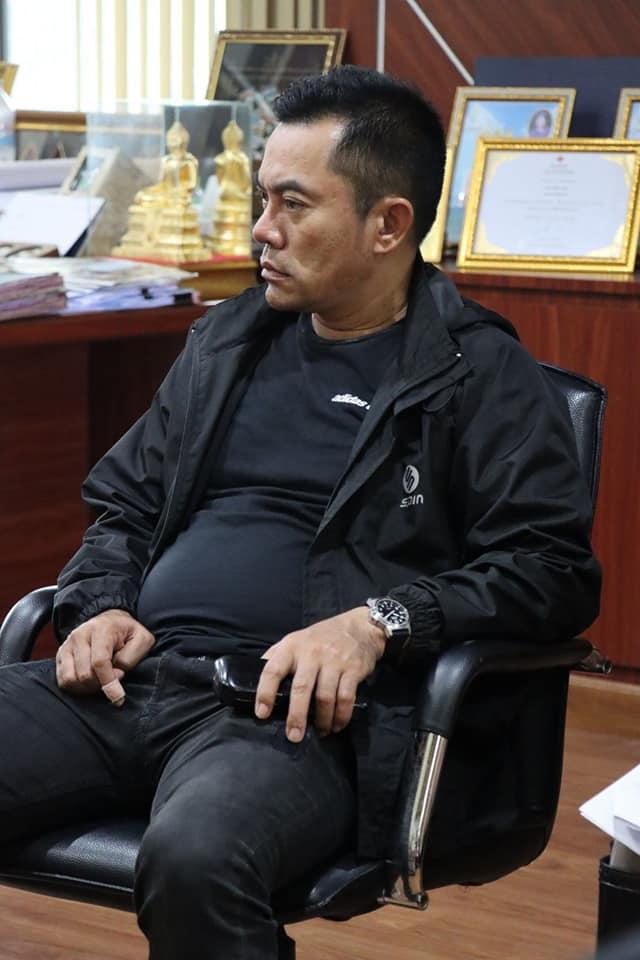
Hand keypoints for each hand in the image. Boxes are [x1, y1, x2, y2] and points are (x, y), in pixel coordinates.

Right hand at [55, 609, 154, 705]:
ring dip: (88, 688)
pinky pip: (63, 681)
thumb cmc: (128, 632)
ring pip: (70, 680)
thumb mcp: (142, 639)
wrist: (110, 620)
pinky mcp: (60, 655)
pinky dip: (77, 687)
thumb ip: (131, 657)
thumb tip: (116, 673)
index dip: (108, 683)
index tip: (118, 698)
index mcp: (101, 629)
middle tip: (115, 677)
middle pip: (84, 674)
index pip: (99, 662)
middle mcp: (80, 636)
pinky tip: (91, 681)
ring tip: (102, 680)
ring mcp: (67, 645)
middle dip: (101, 684)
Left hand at [255, 607, 384, 741]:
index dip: (265, 692)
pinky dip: (341, 716)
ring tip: (320, 732)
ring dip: (322, 720)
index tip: (262, 713)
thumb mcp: (295, 640)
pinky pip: (346, 697)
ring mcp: (334, 661)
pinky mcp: (353, 670)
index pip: (273, 670)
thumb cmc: (321, 637)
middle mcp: (311, 653)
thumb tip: (251, 676)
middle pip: (301, 688)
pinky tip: (337, 725)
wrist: (358, 627)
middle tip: (294, 736)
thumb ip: (276, 656)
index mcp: (292, 647)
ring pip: (325, 697)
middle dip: (296, 715)